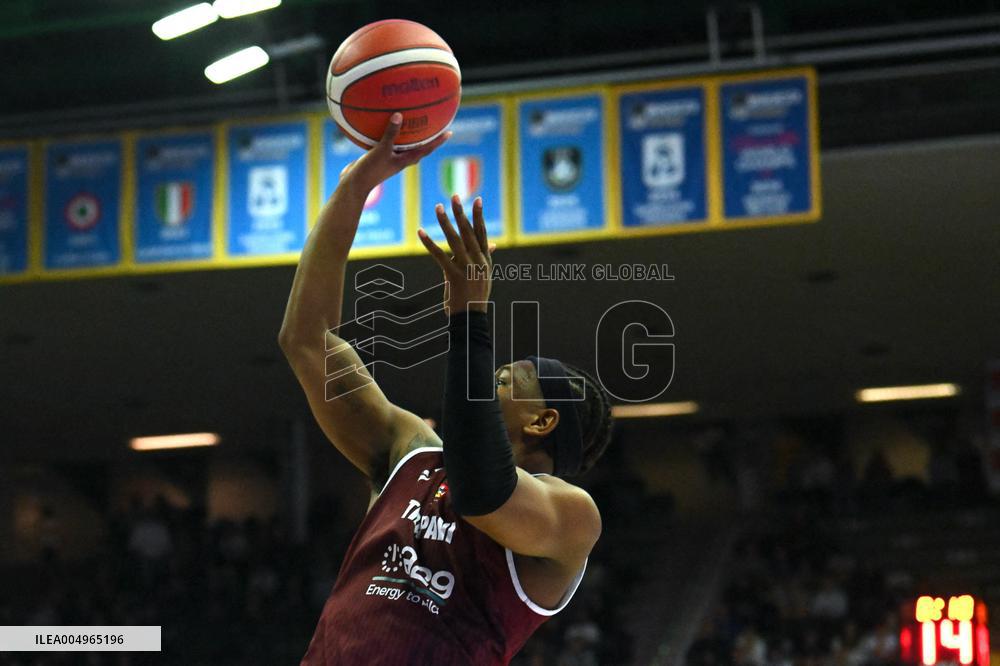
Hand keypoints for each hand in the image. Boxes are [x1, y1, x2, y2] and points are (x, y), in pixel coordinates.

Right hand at [340, 113, 450, 196]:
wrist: (354, 184)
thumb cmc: (370, 170)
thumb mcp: (381, 150)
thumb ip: (390, 133)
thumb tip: (399, 115)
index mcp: (405, 160)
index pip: (426, 149)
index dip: (438, 141)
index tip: (450, 133)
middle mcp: (400, 160)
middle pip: (420, 148)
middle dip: (429, 138)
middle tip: (438, 127)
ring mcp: (390, 159)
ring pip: (405, 146)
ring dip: (410, 136)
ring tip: (415, 123)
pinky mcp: (379, 157)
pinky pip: (389, 143)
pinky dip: (390, 134)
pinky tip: (384, 123)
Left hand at [418, 195, 495, 314]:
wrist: (472, 318)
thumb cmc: (476, 295)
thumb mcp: (485, 275)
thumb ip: (485, 257)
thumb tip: (493, 242)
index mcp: (485, 260)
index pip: (482, 233)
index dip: (479, 216)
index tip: (477, 200)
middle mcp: (478, 262)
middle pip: (468, 233)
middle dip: (461, 213)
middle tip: (455, 196)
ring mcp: (467, 269)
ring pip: (455, 241)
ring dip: (445, 222)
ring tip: (438, 207)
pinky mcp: (454, 276)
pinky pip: (440, 256)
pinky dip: (429, 243)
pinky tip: (421, 232)